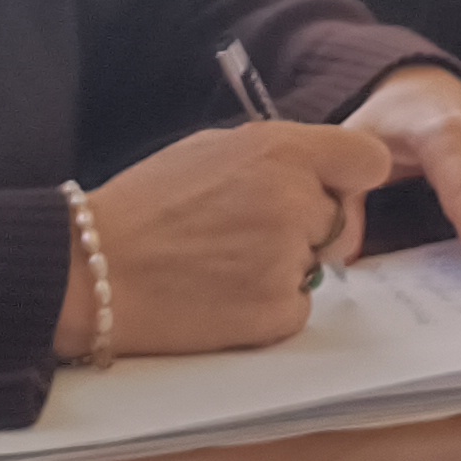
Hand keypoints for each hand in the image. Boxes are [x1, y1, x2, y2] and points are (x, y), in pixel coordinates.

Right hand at [68, 119, 390, 356]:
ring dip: (285, 267)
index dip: (349, 177)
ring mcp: (287, 258)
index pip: (367, 159)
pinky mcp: (276, 311)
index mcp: (279, 150)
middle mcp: (293, 200)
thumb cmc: (145, 206)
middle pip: (340, 219)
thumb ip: (276, 155)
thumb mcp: (214, 149)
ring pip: (316, 265)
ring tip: (223, 264)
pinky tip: (222, 296)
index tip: (330, 189)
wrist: (93, 271)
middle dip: (308, 227)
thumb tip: (320, 173)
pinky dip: (269, 307)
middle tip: (247, 234)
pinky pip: (298, 307)